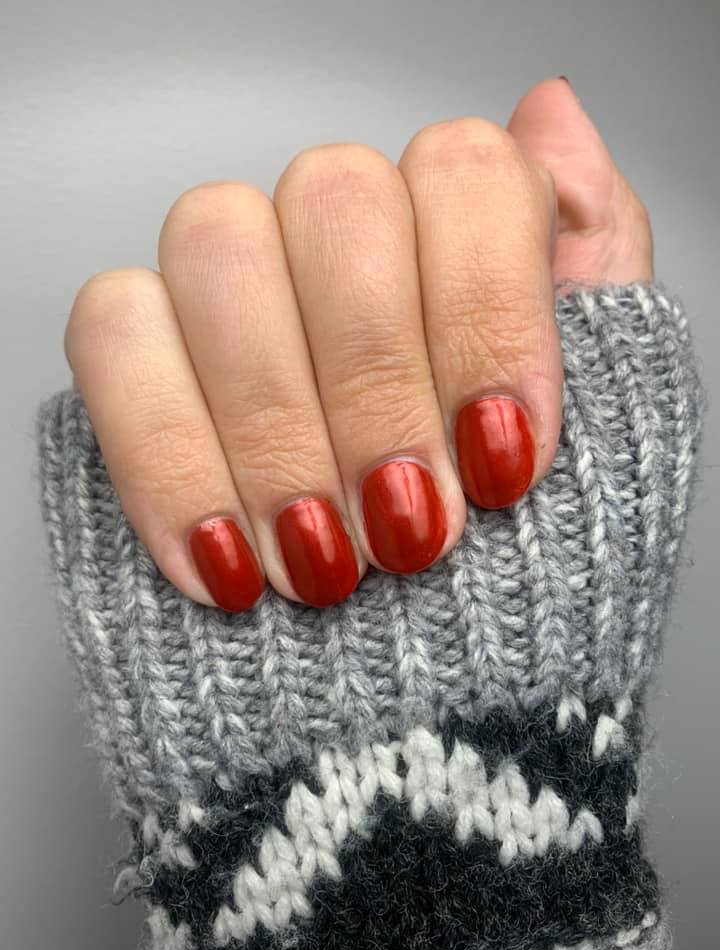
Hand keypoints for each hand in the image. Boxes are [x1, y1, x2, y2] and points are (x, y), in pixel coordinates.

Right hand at [63, 77, 652, 611]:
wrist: (429, 710)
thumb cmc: (527, 571)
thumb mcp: (608, 419)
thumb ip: (593, 259)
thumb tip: (549, 114)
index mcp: (458, 235)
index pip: (467, 170)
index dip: (489, 314)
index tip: (506, 463)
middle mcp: (339, 241)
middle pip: (336, 198)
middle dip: (379, 383)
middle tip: (412, 528)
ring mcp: (237, 298)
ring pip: (217, 247)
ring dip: (278, 425)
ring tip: (327, 564)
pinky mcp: (144, 371)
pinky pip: (112, 337)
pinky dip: (169, 456)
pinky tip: (229, 563)